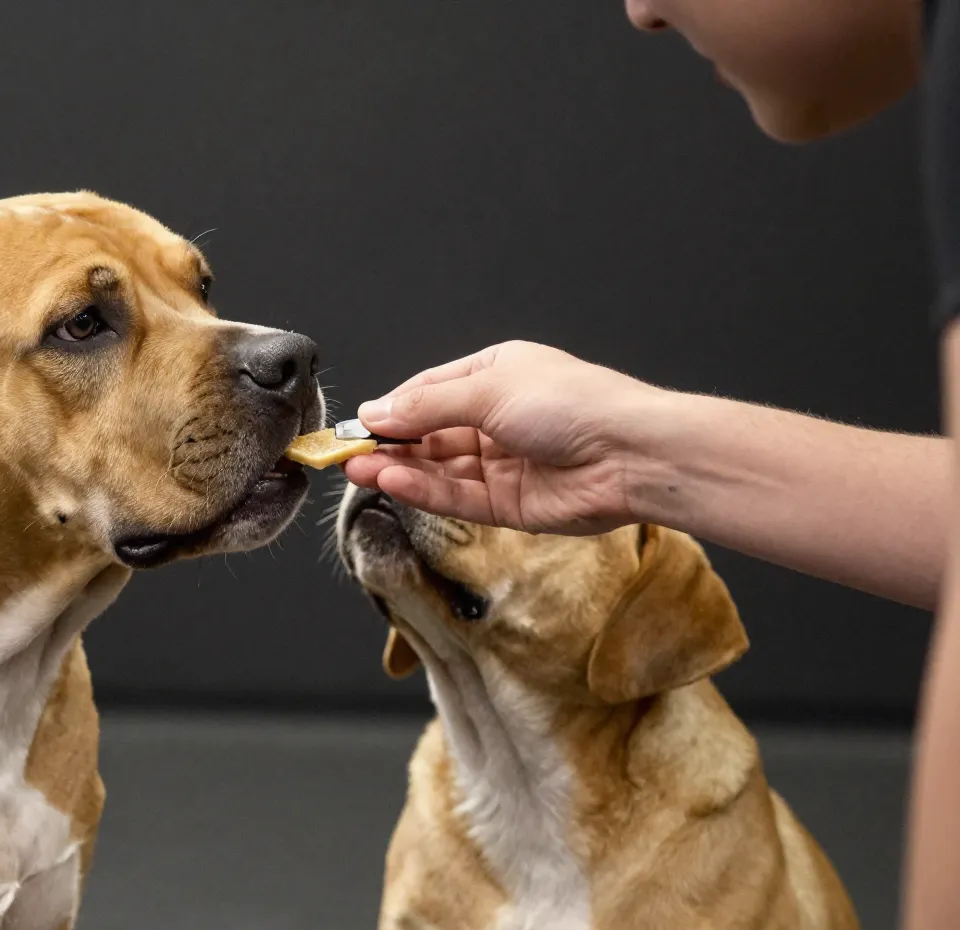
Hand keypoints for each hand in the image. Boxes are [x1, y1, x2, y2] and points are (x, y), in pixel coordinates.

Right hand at [342, 341, 667, 534]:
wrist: (632, 454)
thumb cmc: (577, 404)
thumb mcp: (488, 390)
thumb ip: (425, 406)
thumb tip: (375, 412)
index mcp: (496, 376)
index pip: (428, 392)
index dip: (391, 410)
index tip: (355, 425)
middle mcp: (497, 418)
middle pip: (428, 433)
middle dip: (388, 443)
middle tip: (346, 454)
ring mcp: (502, 463)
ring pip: (437, 468)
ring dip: (397, 470)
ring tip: (358, 471)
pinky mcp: (508, 504)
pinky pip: (455, 496)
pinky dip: (422, 491)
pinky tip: (391, 483)